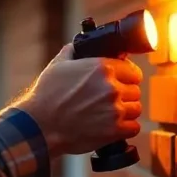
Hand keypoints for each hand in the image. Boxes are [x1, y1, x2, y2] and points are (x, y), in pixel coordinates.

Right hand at [16, 43, 142, 156]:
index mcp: (102, 68)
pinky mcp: (114, 131)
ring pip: (136, 108)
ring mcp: (115, 110)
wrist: (40, 125)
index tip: (122, 81)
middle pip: (135, 90)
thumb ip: (73, 52)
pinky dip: (126, 127)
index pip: (133, 70)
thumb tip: (78, 45)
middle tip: (111, 99)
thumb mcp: (58, 65)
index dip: (127, 76)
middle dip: (125, 94)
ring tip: (111, 113)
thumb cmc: (46, 96)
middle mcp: (112, 87)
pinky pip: (134, 127)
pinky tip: (113, 126)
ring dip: (126, 111)